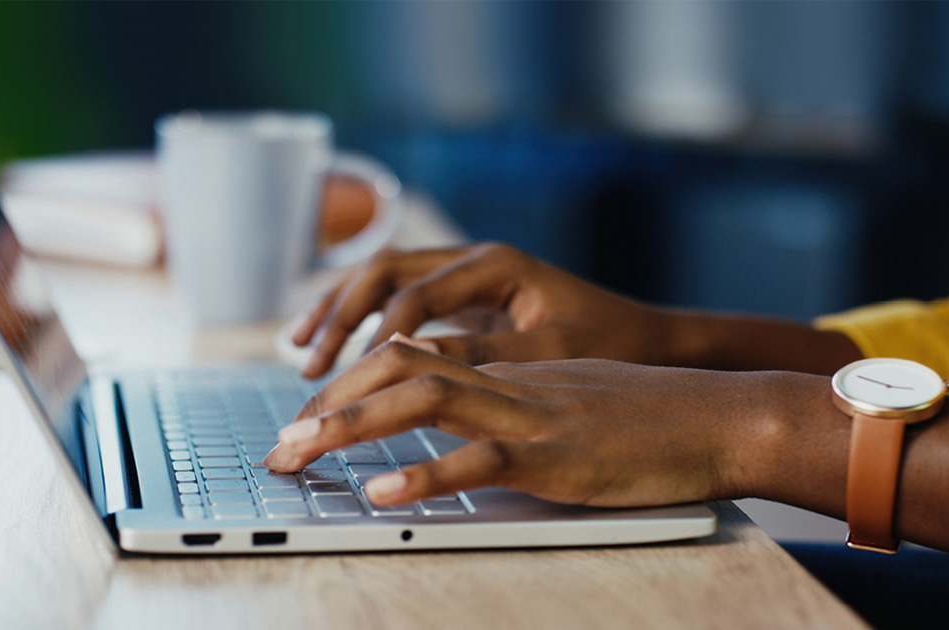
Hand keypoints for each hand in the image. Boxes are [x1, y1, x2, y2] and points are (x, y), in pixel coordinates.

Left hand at [264, 340, 781, 507]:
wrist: (722, 416)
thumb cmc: (653, 417)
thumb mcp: (573, 400)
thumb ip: (518, 406)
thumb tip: (468, 430)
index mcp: (508, 369)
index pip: (409, 356)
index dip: (350, 382)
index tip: (308, 417)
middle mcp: (508, 381)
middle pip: (397, 366)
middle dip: (328, 401)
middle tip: (279, 442)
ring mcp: (530, 414)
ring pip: (422, 400)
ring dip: (350, 426)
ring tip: (298, 454)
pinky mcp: (556, 456)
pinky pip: (480, 460)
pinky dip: (425, 477)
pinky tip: (382, 496)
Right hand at [292, 243, 666, 377]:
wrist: (648, 338)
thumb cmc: (610, 343)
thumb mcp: (549, 354)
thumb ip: (483, 356)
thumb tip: (411, 364)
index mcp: (496, 264)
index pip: (414, 295)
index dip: (372, 336)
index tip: (343, 378)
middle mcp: (473, 259)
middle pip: (383, 272)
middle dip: (339, 316)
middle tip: (308, 364)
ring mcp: (465, 276)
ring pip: (381, 279)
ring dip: (338, 312)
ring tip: (300, 352)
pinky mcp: (462, 300)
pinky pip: (396, 300)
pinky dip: (360, 322)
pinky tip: (335, 350)